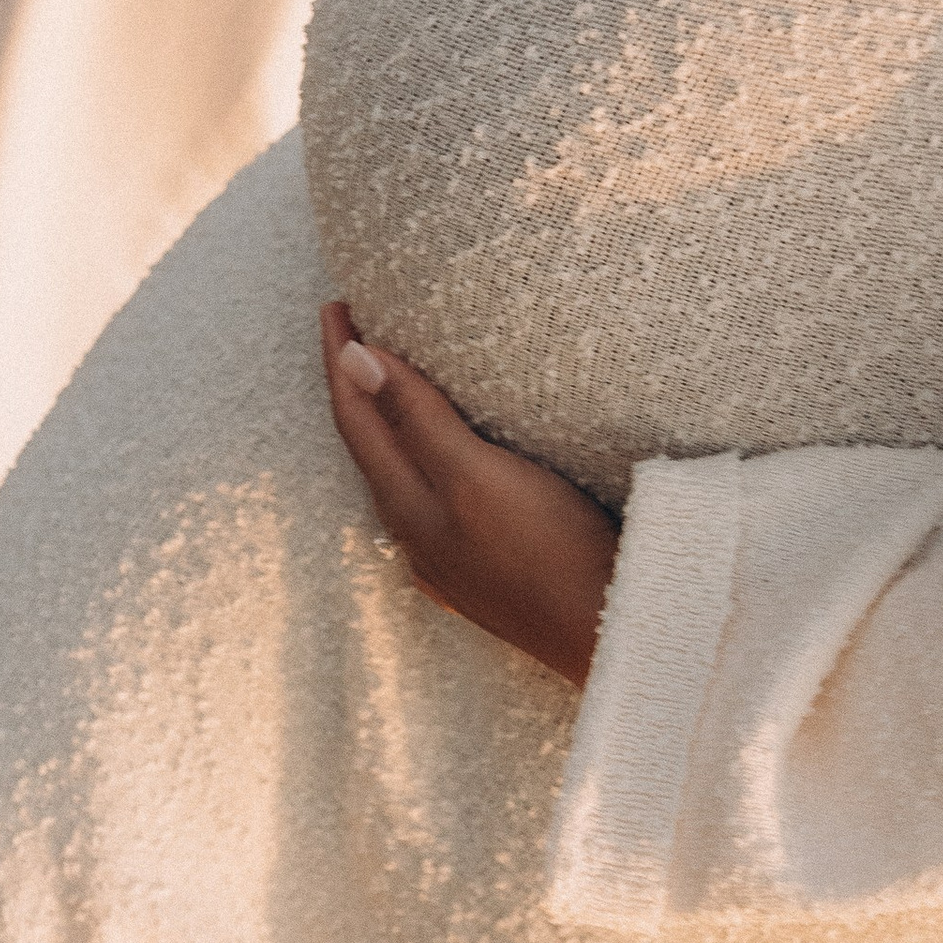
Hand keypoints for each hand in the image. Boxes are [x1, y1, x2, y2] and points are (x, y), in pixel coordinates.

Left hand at [320, 303, 619, 685]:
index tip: (333, 304)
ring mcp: (448, 558)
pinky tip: (442, 466)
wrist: (609, 637)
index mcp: (405, 503)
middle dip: (356, 385)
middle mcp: (415, 533)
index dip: (340, 358)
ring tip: (392, 382)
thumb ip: (417, 419)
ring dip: (390, 424)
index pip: (355, 417)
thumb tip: (355, 359)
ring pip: (401, 477)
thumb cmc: (547, 551)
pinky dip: (426, 462)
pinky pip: (435, 503)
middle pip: (370, 446)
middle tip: (354, 328)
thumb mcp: (476, 473)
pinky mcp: (484, 572)